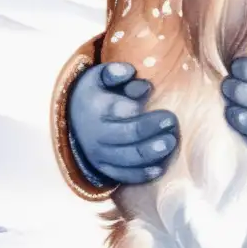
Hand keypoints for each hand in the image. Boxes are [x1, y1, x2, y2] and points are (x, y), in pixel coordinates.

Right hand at [67, 62, 179, 185]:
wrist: (74, 119)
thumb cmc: (97, 92)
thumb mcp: (99, 77)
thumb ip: (113, 72)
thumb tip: (129, 72)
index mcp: (96, 109)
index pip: (115, 111)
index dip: (135, 109)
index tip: (152, 102)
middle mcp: (96, 135)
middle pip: (125, 136)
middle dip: (149, 129)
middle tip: (171, 121)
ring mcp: (100, 155)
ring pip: (126, 159)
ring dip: (150, 153)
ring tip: (171, 142)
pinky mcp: (105, 169)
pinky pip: (123, 176)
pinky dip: (140, 175)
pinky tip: (159, 170)